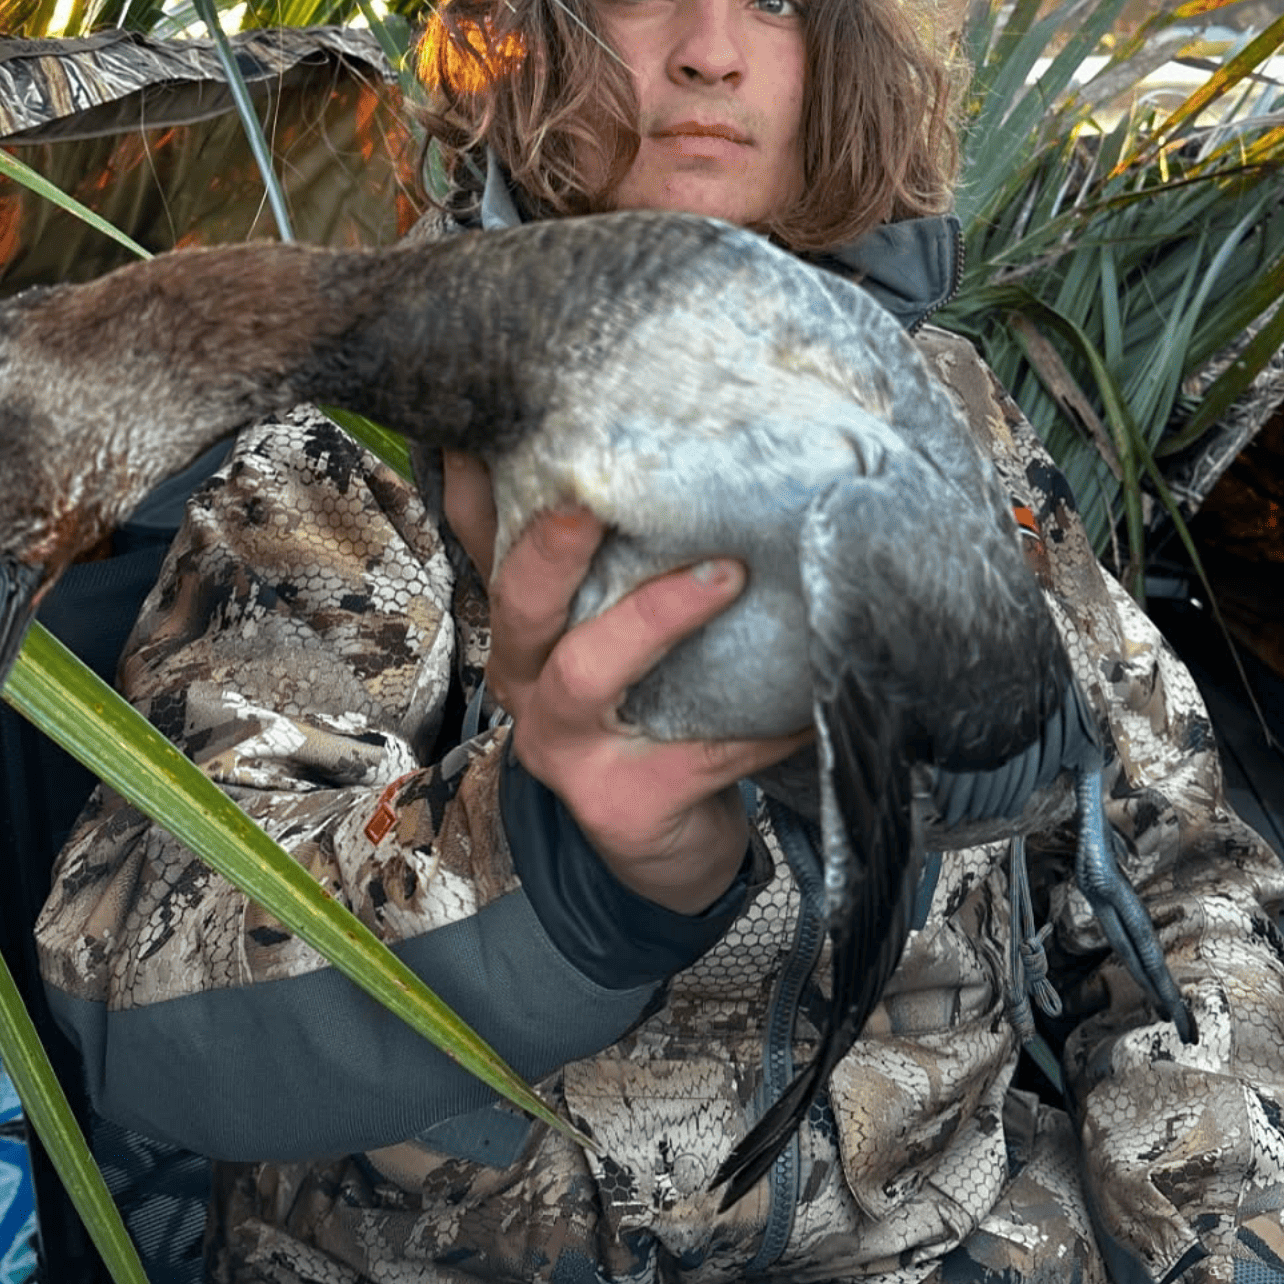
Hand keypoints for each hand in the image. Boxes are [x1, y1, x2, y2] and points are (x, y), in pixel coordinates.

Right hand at [442, 450, 810, 912]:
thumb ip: (594, 557)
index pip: (482, 544)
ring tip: (728, 574)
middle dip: (554, 548)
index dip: (474, 488)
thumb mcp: (596, 633)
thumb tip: (590, 451)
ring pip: (591, 671)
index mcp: (520, 631)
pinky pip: (701, 751)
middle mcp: (524, 683)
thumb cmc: (637, 709)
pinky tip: (808, 700)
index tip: (485, 434)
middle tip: (594, 500)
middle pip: (520, 604)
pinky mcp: (624, 802)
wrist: (658, 848)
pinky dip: (761, 725)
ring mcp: (566, 748)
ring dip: (658, 616)